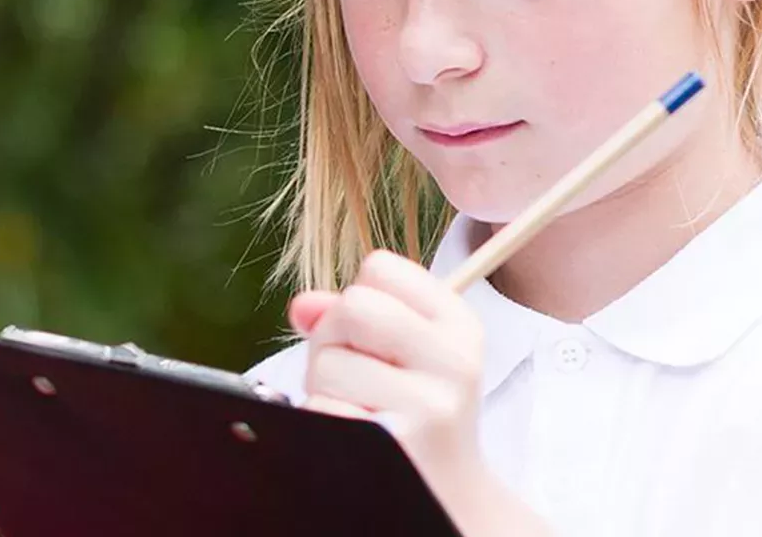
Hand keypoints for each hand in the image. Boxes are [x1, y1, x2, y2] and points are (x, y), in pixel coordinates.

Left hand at [288, 250, 483, 472]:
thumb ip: (346, 318)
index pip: (381, 268)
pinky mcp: (395, 442)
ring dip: (324, 389)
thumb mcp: (399, 356)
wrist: (445, 493)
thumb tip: (301, 306)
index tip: (374, 337)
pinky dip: (323, 420)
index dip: (358, 299)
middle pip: (353, 307)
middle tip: (354, 376)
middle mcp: (454, 361)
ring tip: (358, 410)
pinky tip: (353, 434)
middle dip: (332, 340)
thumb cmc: (413, 414)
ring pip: (328, 364)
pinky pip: (322, 408)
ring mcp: (429, 405)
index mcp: (459, 326)